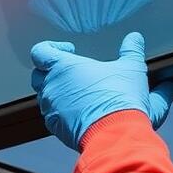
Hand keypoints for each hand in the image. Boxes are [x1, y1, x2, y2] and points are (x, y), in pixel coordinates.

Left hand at [30, 32, 172, 150]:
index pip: (40, 51)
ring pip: (45, 97)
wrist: (116, 134)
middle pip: (38, 75)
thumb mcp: (132, 68)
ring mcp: (51, 110)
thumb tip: (134, 38)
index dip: (52, 47)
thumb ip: (131, 50)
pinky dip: (62, 113)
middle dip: (51, 71)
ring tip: (79, 94)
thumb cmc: (120, 99)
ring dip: (58, 93)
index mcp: (64, 67)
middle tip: (73, 73)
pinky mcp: (57, 129)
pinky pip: (52, 117)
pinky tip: (81, 113)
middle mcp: (52, 87)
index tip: (70, 50)